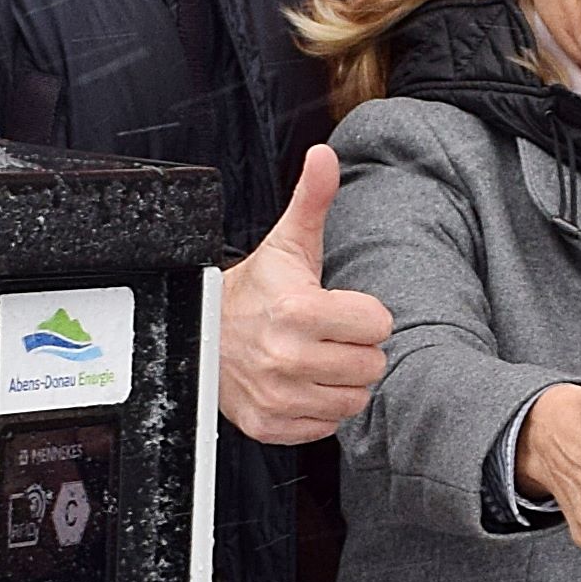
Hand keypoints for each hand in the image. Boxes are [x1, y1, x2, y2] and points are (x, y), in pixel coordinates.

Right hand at [218, 146, 393, 444]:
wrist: (202, 332)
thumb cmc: (255, 289)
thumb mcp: (288, 243)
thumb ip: (313, 198)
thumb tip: (324, 154)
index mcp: (297, 311)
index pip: (378, 325)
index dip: (363, 314)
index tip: (336, 308)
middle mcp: (285, 358)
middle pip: (371, 365)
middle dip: (356, 348)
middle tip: (327, 334)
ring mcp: (277, 397)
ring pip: (354, 400)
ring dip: (341, 380)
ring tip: (315, 357)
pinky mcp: (270, 425)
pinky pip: (326, 426)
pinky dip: (319, 408)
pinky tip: (300, 382)